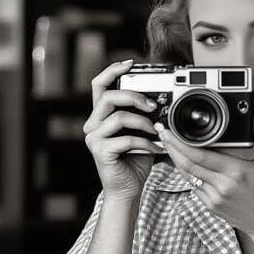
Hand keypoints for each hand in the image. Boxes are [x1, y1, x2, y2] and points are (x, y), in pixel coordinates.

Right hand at [83, 58, 166, 201]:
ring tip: (157, 132)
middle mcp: (92, 124)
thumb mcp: (141, 132)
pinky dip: (145, 143)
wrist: (128, 189)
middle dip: (134, 97)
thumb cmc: (135, 160)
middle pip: (109, 97)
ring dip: (143, 123)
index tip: (131, 64)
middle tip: (154, 106)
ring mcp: (94, 138)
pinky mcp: (100, 152)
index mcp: (101, 116)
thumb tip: (161, 99)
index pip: (99, 85)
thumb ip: (144, 115)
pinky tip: (156, 149)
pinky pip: (125, 139)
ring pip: (118, 117)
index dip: (113, 70)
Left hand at [155, 103, 253, 238]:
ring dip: (176, 159)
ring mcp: (214, 198)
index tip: (171, 131)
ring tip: (169, 144)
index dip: (180, 143)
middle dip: (171, 147)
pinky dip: (187, 173)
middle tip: (162, 133)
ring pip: (187, 176)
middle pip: (187, 164)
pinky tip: (183, 163)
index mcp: (236, 172)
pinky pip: (193, 187)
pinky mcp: (210, 206)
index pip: (200, 155)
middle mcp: (222, 186)